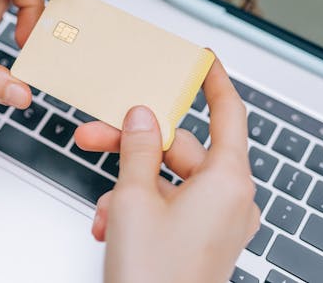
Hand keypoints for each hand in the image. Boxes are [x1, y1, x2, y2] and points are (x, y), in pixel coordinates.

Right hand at [74, 61, 258, 282]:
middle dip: (132, 142)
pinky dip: (139, 206)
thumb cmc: (155, 277)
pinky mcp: (200, 236)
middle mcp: (229, 199)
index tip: (202, 61)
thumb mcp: (134, 199)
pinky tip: (112, 223)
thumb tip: (141, 114)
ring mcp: (216, 220)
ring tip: (103, 206)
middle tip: (93, 132)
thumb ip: (138, 148)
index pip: (228, 113)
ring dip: (128, 184)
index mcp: (226, 181)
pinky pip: (169, 204)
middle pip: (181, 148)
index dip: (215, 83)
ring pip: (168, 179)